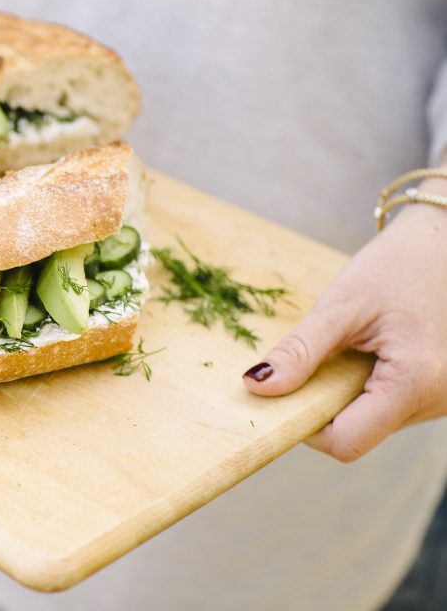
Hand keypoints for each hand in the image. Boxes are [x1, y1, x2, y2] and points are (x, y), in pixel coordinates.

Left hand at [242, 176, 446, 461]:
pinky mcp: (436, 391)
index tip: (287, 392)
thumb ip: (300, 351)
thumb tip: (257, 386)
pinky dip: (366, 386)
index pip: (346, 443)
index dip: (307, 425)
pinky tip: (370, 350)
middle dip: (326, 404)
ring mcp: (441, 399)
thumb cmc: (397, 264)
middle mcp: (436, 401)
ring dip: (346, 393)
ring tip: (355, 346)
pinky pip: (387, 405)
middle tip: (322, 355)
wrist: (445, 241)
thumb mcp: (341, 305)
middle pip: (358, 433)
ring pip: (371, 420)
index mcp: (415, 383)